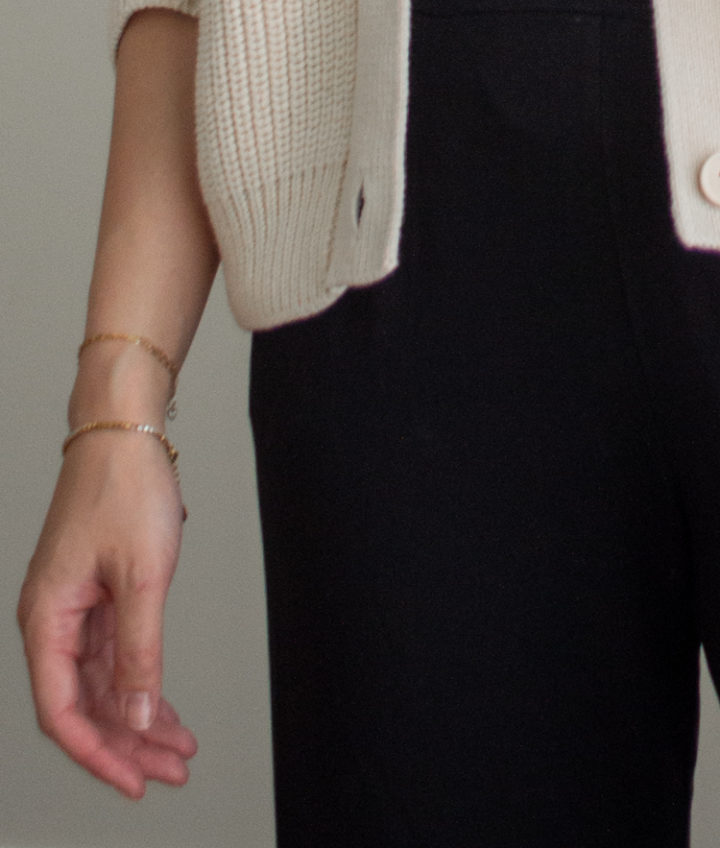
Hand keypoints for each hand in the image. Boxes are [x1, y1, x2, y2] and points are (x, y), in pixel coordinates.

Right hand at [18, 430, 195, 799]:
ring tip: (179, 750)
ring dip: (138, 720)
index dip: (97, 754)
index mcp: (46, 619)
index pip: (62, 711)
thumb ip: (139, 650)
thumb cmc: (125, 488)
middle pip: (84, 705)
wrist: (125, 431)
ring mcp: (74, 610)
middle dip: (127, 744)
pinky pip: (114, 657)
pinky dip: (140, 683)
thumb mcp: (143, 576)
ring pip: (102, 684)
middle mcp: (52, 620)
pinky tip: (165, 710)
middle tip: (172, 772)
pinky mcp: (96, 596)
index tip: (134, 782)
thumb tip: (133, 716)